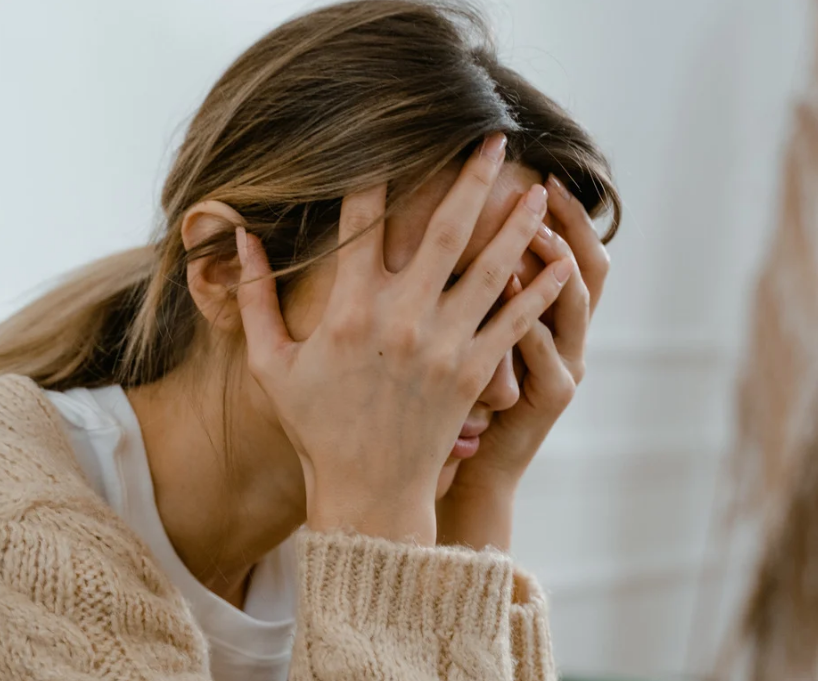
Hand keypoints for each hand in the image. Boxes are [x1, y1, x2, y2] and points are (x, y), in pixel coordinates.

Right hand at [234, 135, 573, 544]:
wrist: (367, 491)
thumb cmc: (316, 426)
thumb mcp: (270, 364)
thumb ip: (253, 299)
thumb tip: (240, 239)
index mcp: (349, 309)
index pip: (363, 221)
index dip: (376, 173)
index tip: (390, 137)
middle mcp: (402, 317)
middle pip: (445, 229)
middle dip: (472, 178)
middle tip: (494, 138)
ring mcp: (444, 344)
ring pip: (491, 268)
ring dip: (517, 223)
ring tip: (538, 188)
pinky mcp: (474, 373)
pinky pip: (515, 322)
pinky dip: (541, 291)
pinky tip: (561, 262)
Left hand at [437, 174, 610, 549]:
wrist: (468, 468)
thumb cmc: (459, 402)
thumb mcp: (473, 340)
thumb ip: (471, 291)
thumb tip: (448, 230)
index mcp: (547, 317)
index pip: (566, 251)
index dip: (563, 213)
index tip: (537, 172)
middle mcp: (567, 336)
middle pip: (587, 265)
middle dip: (569, 223)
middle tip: (542, 184)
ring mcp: (564, 365)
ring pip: (573, 304)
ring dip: (554, 263)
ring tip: (531, 228)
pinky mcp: (550, 397)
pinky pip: (546, 352)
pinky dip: (531, 319)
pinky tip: (509, 289)